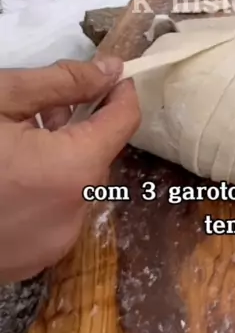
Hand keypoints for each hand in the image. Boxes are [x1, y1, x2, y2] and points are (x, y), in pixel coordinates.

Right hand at [0, 57, 139, 283]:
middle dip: (77, 128)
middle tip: (38, 111)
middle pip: (96, 157)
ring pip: (75, 187)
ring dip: (58, 162)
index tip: (112, 76)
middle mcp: (74, 215)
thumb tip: (112, 69)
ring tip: (14, 145)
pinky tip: (7, 179)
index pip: (124, 123)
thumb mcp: (2, 100)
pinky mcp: (31, 263)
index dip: (121, 94)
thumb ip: (64, 83)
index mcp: (72, 171)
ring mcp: (53, 245)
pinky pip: (54, 216)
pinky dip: (42, 194)